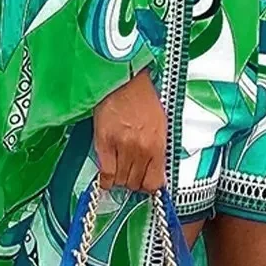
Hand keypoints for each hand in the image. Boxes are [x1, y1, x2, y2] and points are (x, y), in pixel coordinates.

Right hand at [94, 69, 166, 192]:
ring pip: (121, 181)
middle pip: (136, 184)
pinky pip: (106, 174)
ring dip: (120, 180)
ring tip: (119, 170)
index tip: (146, 184)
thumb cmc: (141, 97)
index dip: (149, 187)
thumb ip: (158, 150)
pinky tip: (107, 176)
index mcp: (158, 144)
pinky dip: (106, 180)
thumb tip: (156, 171)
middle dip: (133, 182)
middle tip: (131, 174)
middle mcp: (141, 149)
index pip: (155, 182)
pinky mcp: (105, 143)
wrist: (123, 79)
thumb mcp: (160, 125)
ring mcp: (123, 147)